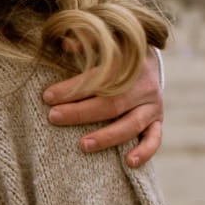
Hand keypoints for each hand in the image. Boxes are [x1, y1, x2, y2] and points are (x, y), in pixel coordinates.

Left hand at [42, 48, 164, 166]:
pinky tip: (128, 162)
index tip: (47, 96)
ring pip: (131, 124)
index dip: (73, 87)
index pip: (99, 78)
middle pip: (112, 103)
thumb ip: (87, 42)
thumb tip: (65, 43)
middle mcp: (143, 85)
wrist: (146, 59)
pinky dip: (144, 151)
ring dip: (107, 136)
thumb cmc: (115, 51)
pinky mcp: (157, 121)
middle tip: (54, 117)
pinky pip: (154, 139)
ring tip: (83, 145)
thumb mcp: (104, 42)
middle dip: (81, 112)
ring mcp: (152, 105)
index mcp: (129, 63)